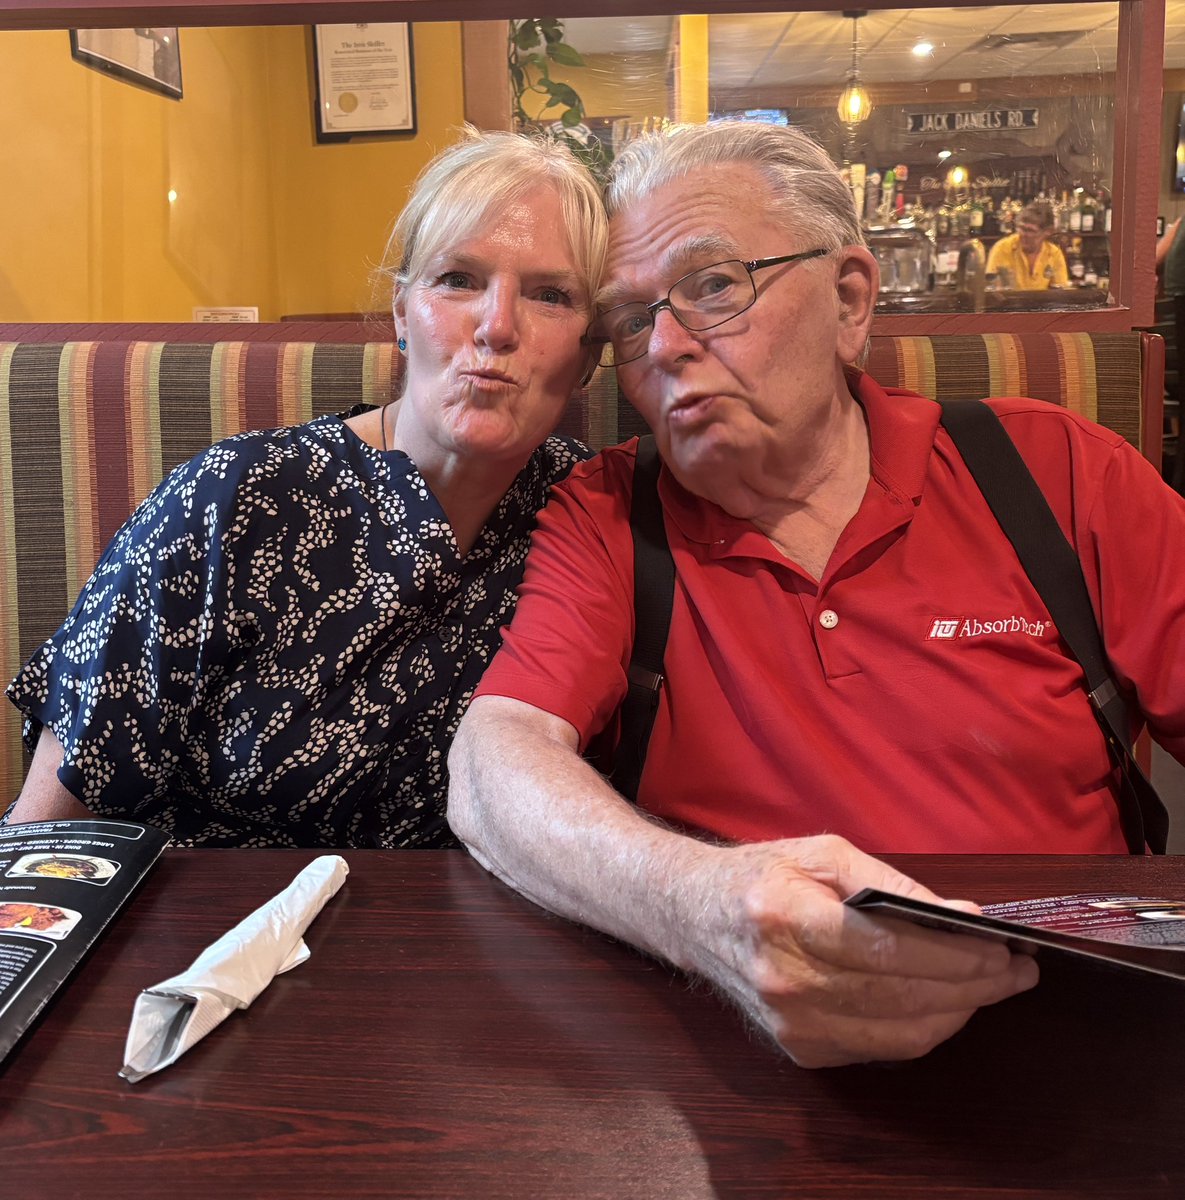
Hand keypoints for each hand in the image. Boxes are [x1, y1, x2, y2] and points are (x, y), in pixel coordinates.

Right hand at [691, 834, 1038, 1067]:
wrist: (695, 917)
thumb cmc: (764, 876)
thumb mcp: (823, 853)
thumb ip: (891, 882)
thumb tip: (962, 916)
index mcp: (784, 915)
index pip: (886, 947)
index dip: (952, 953)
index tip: (1001, 947)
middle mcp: (782, 977)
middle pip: (900, 996)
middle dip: (972, 986)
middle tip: (1016, 970)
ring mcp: (789, 1021)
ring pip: (898, 1034)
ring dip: (958, 1013)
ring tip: (993, 987)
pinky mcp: (799, 1049)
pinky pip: (880, 1048)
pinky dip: (924, 1029)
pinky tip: (946, 1002)